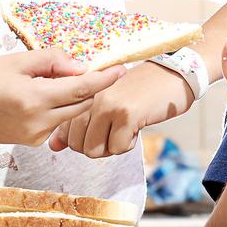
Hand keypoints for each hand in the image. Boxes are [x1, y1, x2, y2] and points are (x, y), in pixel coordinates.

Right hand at [0, 50, 125, 146]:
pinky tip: (45, 96)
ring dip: (75, 98)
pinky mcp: (32, 142)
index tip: (122, 69)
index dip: (105, 79)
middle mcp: (39, 121)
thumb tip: (80, 66)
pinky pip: (57, 121)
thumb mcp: (15, 61)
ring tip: (62, 80)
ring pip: (71, 114)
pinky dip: (60, 108)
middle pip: (82, 103)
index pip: (82, 88)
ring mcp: (36, 135)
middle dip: (92, 87)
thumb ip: (51, 61)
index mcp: (35, 98)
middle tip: (93, 69)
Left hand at [47, 60, 192, 156]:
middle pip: (78, 146)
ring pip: (94, 150)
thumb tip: (53, 146)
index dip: (82, 140)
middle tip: (115, 130)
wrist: (172, 75)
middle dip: (97, 146)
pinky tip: (137, 126)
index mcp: (82, 92)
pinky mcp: (127, 115)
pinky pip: (118, 148)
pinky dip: (129, 144)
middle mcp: (90, 97)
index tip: (102, 128)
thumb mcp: (104, 102)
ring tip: (125, 128)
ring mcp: (108, 105)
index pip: (64, 133)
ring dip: (112, 146)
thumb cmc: (138, 90)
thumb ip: (77, 123)